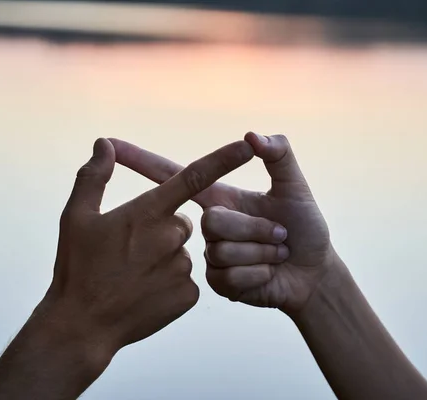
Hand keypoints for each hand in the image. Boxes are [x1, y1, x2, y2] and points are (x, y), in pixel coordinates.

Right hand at [45, 137, 253, 364]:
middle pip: (183, 221)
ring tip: (134, 275)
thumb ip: (94, 176)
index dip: (224, 159)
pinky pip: (187, 278)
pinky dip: (170, 282)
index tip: (249, 145)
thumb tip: (104, 145)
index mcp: (148, 212)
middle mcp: (171, 237)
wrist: (82, 327)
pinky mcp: (189, 295)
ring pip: (183, 251)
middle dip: (163, 229)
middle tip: (132, 248)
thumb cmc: (76, 268)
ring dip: (165, 257)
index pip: (194, 177)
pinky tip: (146, 293)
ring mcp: (182, 268)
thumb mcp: (77, 217)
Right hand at [112, 133, 339, 316]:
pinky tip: (267, 276)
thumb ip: (279, 153)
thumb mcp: (295, 186)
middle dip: (256, 228)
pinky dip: (259, 275)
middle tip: (281, 234)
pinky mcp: (217, 285)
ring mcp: (211, 257)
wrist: (313, 276)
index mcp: (218, 199)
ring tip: (276, 254)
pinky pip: (229, 278)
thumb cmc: (305, 228)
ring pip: (222, 251)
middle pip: (212, 220)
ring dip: (262, 253)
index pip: (175, 176)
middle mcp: (209, 226)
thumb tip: (251, 135)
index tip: (113, 144)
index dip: (143, 160)